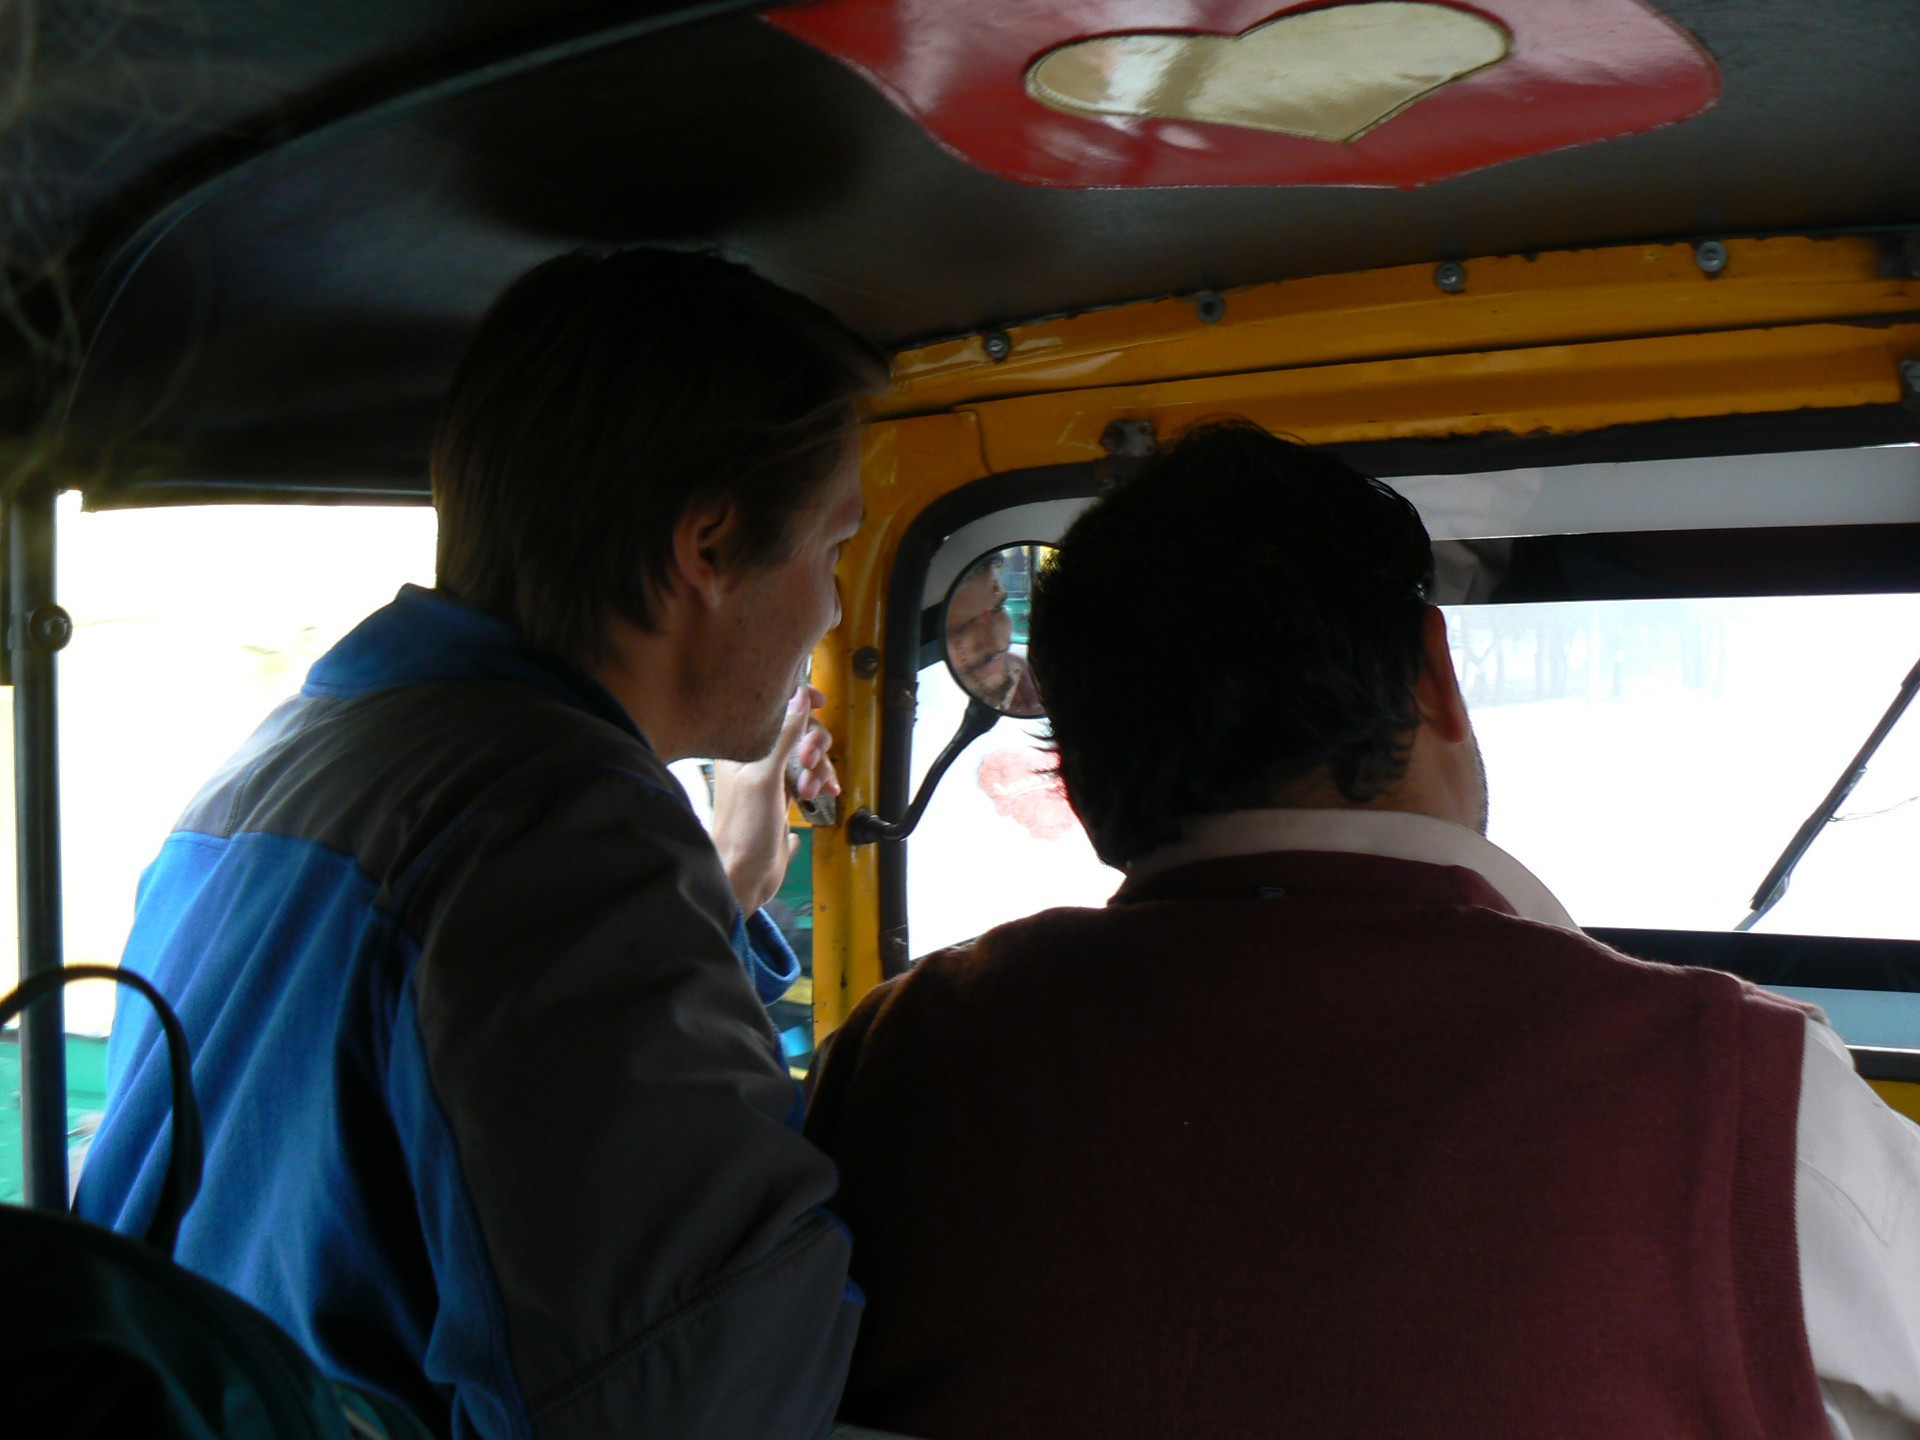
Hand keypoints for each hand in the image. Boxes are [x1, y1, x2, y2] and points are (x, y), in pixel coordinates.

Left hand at [711, 685, 838, 913]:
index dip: (798, 701)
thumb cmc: (744, 830)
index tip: (820, 702)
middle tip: (809, 762)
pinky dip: (820, 782)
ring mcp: (770, 776)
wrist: (745, 877)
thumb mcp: (765, 778)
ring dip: (817, 769)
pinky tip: (823, 795)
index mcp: (741, 747)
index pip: (773, 708)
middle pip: (797, 730)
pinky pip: (809, 776)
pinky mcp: (783, 796)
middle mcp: (754, 757)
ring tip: (811, 791)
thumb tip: (800, 696)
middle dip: (812, 745)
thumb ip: (784, 736)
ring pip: (806, 755)